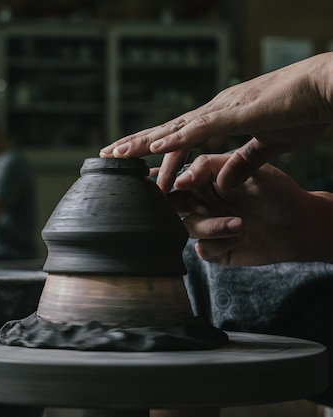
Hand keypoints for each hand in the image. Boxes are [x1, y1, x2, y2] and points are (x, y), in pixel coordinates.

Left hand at [101, 52, 332, 192]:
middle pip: (166, 131)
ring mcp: (222, 110)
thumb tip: (223, 180)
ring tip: (116, 154)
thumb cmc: (303, 111)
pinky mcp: (237, 113)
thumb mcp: (270, 145)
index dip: (154, 148)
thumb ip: (244, 161)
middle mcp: (214, 111)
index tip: (133, 161)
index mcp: (220, 117)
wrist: (328, 89)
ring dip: (144, 143)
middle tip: (107, 155)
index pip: (179, 136)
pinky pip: (201, 128)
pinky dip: (177, 138)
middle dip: (136, 144)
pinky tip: (155, 147)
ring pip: (174, 129)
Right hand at [165, 153, 332, 265]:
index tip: (163, 184)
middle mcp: (200, 203)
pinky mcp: (215, 249)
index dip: (163, 181)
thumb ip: (209, 166)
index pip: (172, 178)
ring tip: (239, 224)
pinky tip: (240, 235)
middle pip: (169, 206)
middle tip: (180, 206)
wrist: (300, 224)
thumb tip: (180, 181)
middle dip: (169, 209)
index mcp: (201, 180)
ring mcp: (206, 226)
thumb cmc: (275, 190)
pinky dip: (220, 242)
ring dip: (211, 227)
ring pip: (188, 228)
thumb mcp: (244, 167)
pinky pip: (203, 249)